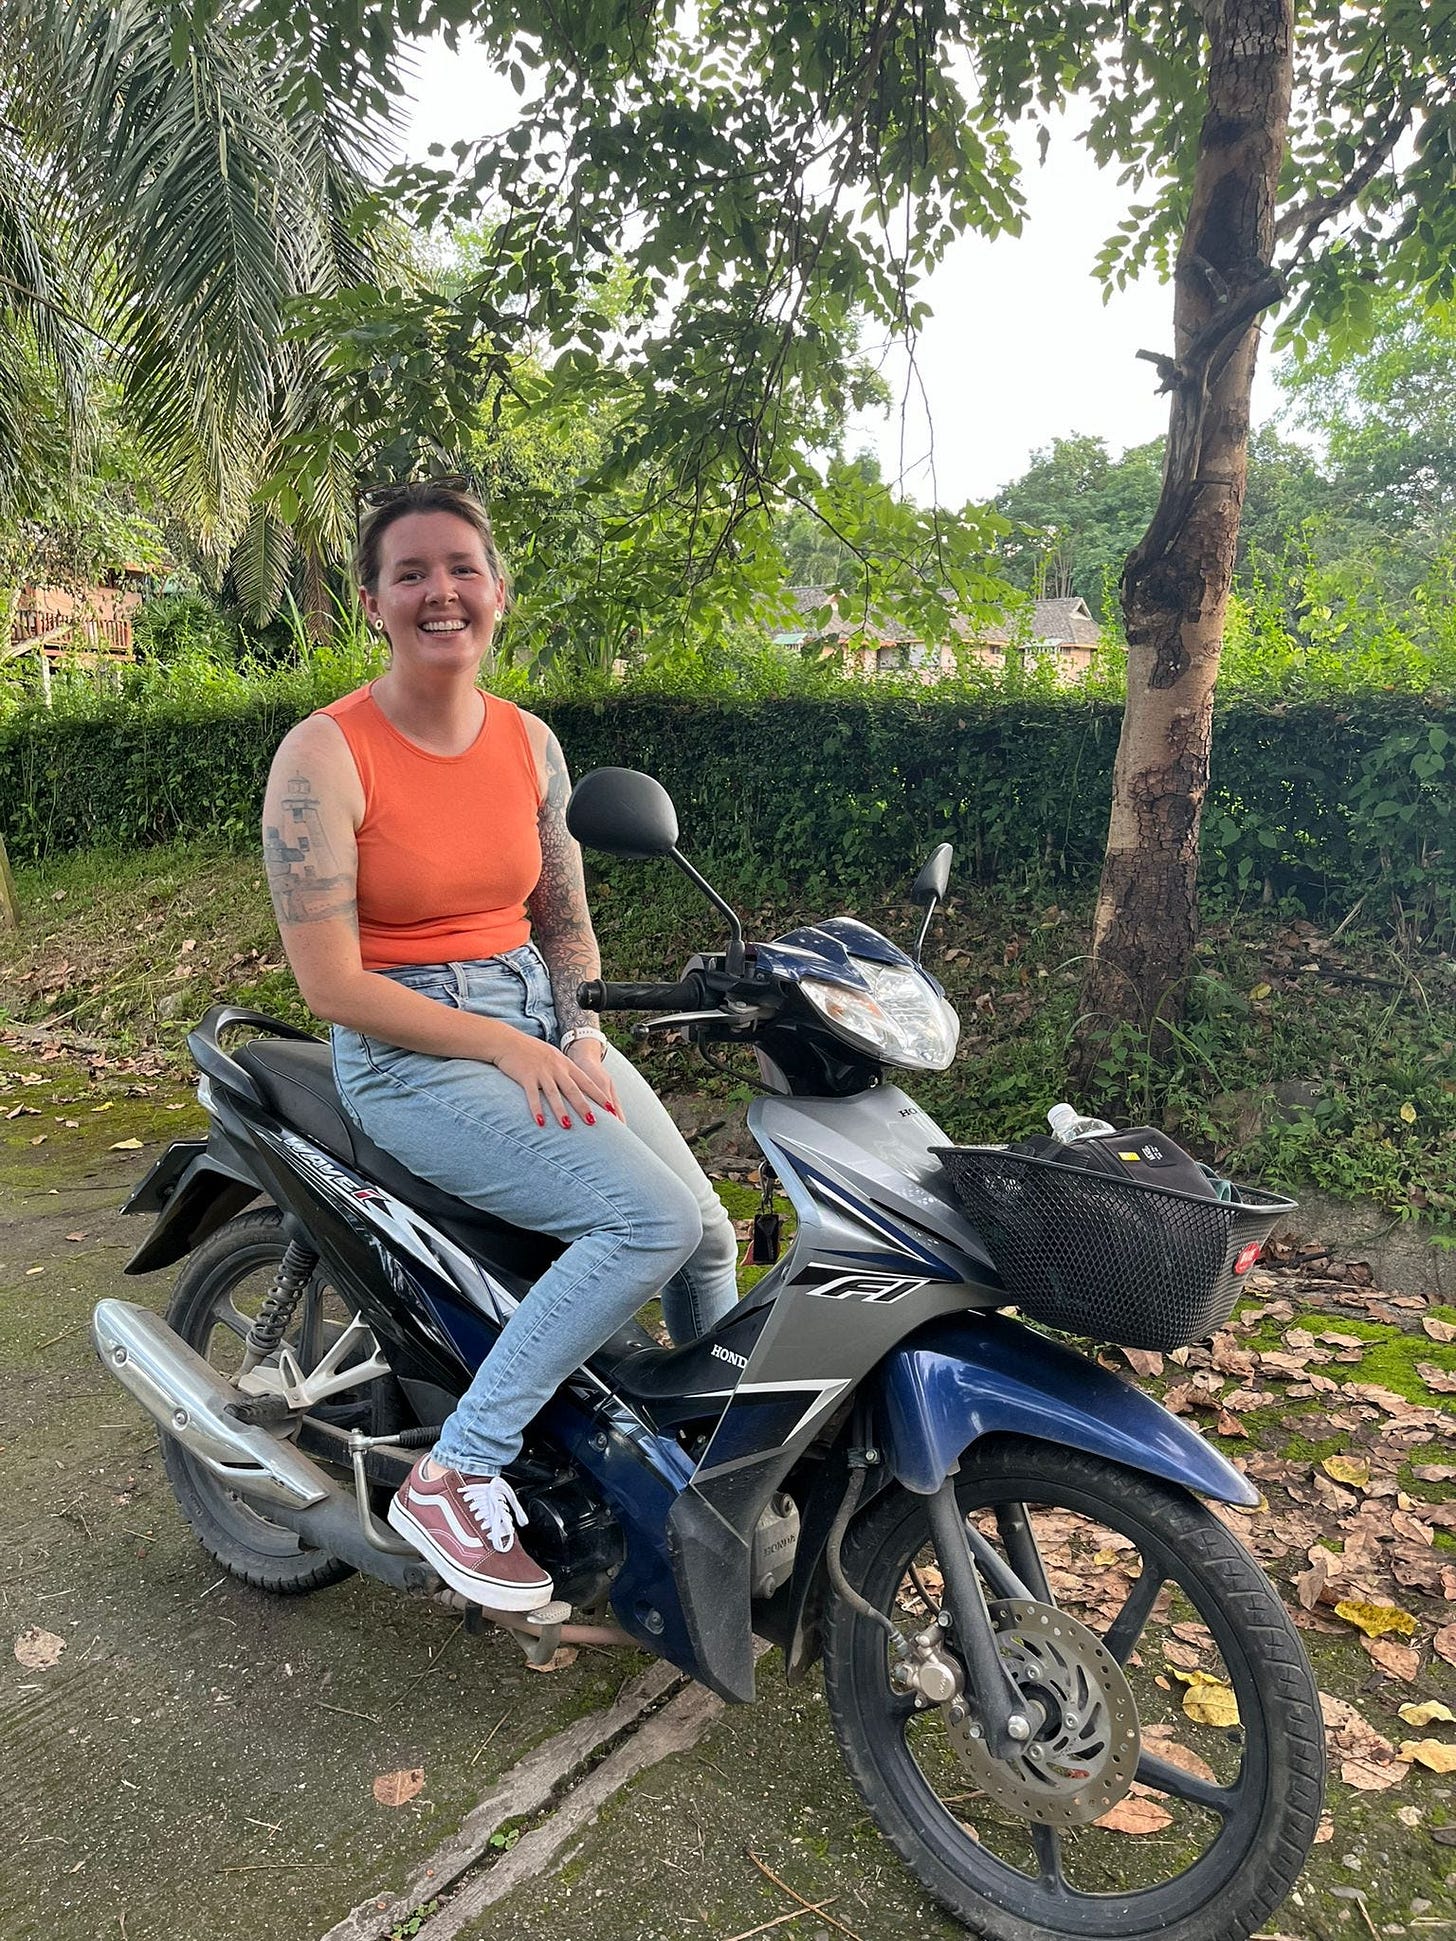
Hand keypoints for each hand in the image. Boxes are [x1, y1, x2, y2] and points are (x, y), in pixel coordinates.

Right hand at [488, 1033, 618, 1128]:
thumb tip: (576, 1087)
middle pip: (573, 1090)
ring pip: (554, 1094)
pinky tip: (540, 1122)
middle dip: (584, 1107)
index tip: (611, 1109)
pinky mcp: (526, 1076)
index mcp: (565, 1064)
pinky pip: (532, 1095)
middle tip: (594, 1122)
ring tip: (567, 1126)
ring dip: (561, 1111)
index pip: (586, 1082)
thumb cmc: (531, 1051)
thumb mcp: (552, 1057)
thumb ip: (564, 1071)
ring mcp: (541, 1072)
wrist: (508, 1041)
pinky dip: (537, 1109)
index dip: (599, 1096)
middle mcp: (556, 1068)